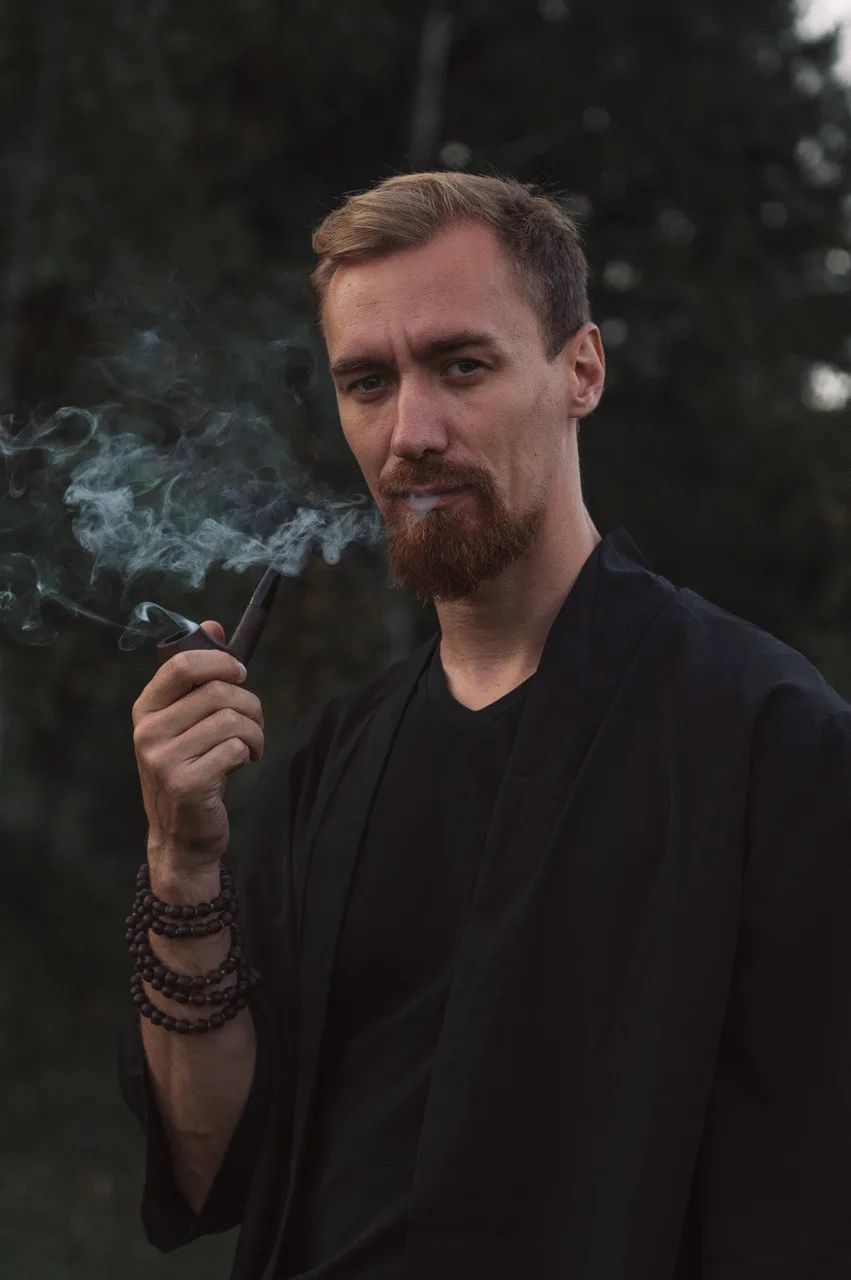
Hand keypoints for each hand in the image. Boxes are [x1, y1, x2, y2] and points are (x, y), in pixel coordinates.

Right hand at [132, 620, 264, 875]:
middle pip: (218, 691)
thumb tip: (214, 624)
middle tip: (254, 724)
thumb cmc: (192, 769)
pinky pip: (235, 748)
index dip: (220, 661)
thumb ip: (199, 675)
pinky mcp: (185, 783)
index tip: (240, 674)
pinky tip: (242, 764)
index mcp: (146, 709)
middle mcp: (148, 731)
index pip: (182, 663)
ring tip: (251, 746)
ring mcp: (163, 759)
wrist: (181, 836)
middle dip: (249, 704)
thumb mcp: (188, 721)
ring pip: (232, 719)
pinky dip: (249, 753)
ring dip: (255, 732)